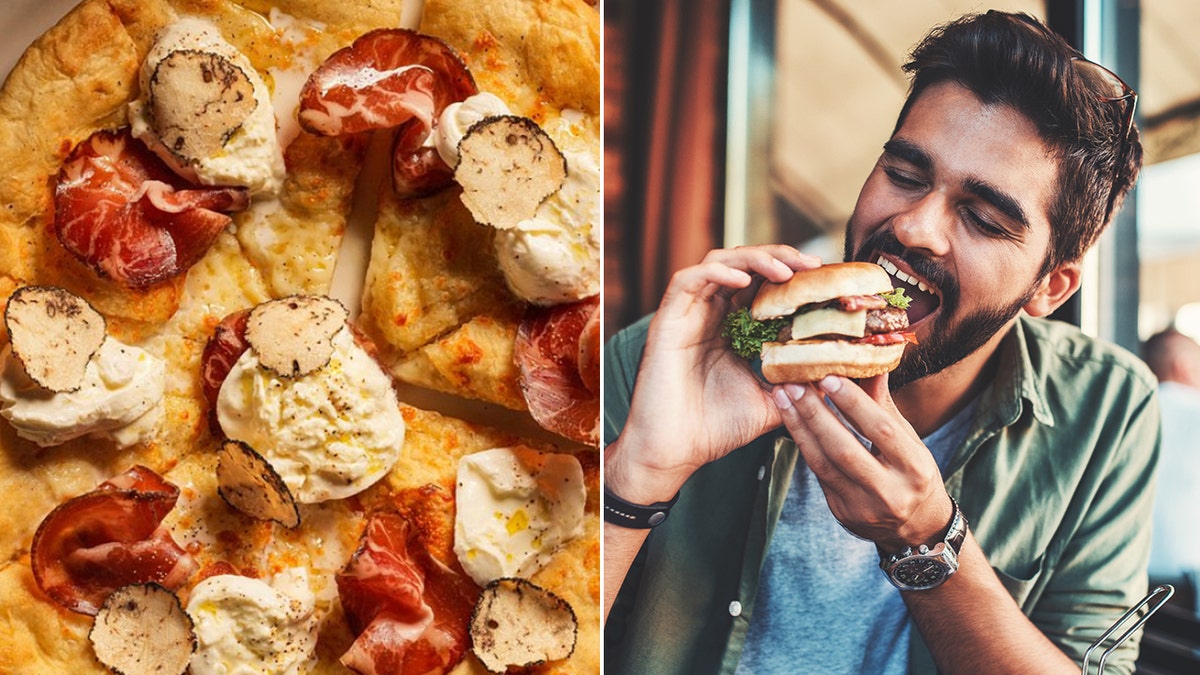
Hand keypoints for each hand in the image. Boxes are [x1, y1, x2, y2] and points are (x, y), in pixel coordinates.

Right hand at [605, 245, 819, 502]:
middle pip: (744, 264)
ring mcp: (687, 315)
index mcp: (730, 329)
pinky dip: (715, 272)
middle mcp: (709, 315)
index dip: (791, 274)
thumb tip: (841, 376)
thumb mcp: (771, 404)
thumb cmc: (714, 430)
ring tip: (785, 270)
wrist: (673, 453)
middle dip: (780, 257)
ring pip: (717, 262)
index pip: (761, 285)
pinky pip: (686, 281)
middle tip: (813, 265)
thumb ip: (799, 387)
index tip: (824, 278)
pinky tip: (742, 278)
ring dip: (753, 258)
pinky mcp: (667, 321)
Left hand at [771, 374, 951, 550]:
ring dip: (800, 427)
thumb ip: (884, 406)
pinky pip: (818, 473)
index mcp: (915, 469)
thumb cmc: (912, 473)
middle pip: (845, 450)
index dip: (854, 403)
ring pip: (824, 463)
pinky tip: (791, 420)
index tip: (829, 376)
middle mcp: (890, 492)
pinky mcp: (841, 512)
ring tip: (783, 398)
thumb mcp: (909, 441)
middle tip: (794, 384)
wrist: (915, 527)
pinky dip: (803, 444)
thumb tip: (871, 361)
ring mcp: (863, 507)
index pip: (881, 431)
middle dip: (816, 414)